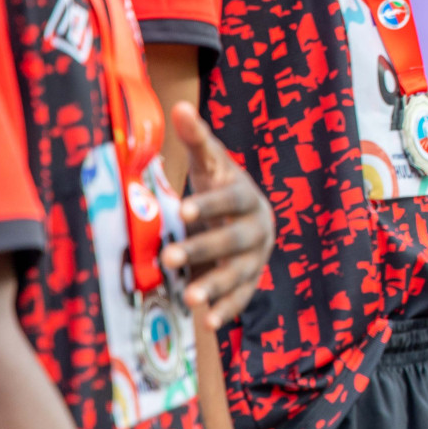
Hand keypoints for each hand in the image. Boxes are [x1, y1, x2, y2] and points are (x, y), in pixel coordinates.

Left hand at [162, 103, 273, 330]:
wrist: (250, 217)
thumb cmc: (221, 187)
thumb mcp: (212, 163)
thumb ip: (196, 139)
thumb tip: (179, 105)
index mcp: (247, 197)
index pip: (231, 199)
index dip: (210, 204)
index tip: (183, 210)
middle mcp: (257, 229)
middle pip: (235, 239)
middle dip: (204, 248)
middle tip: (171, 257)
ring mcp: (256, 258)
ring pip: (240, 273)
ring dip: (217, 286)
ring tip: (190, 297)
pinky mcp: (249, 282)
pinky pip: (242, 298)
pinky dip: (226, 311)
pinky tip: (206, 323)